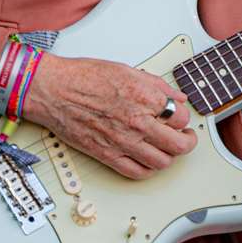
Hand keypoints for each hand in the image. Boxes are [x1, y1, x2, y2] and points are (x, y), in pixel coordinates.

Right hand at [23, 53, 196, 179]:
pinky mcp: (108, 155)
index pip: (181, 117)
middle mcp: (137, 122)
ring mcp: (123, 142)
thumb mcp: (127, 70)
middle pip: (179, 144)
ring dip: (170, 156)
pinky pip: (137, 172)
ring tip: (167, 148)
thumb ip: (156, 85)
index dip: (184, 118)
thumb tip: (176, 96)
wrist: (54, 90)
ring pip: (162, 162)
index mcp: (144, 98)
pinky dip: (148, 169)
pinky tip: (148, 160)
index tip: (180, 117)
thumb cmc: (83, 76)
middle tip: (186, 137)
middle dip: (187, 141)